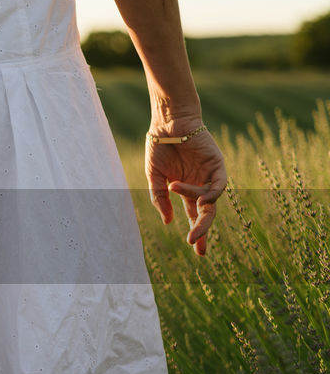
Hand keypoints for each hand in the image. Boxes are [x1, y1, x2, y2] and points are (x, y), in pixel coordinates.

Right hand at [145, 119, 227, 256]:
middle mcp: (200, 185)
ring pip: (210, 201)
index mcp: (186, 190)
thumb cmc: (160, 146)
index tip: (196, 251)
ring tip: (180, 194)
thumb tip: (168, 222)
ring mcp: (210, 175)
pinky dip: (211, 194)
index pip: (194, 215)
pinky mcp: (217, 164)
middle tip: (196, 246)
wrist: (167, 123)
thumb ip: (160, 198)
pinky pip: (219, 184)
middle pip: (206, 213)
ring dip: (198, 206)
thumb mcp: (154, 177)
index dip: (197, 232)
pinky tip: (201, 200)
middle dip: (203, 230)